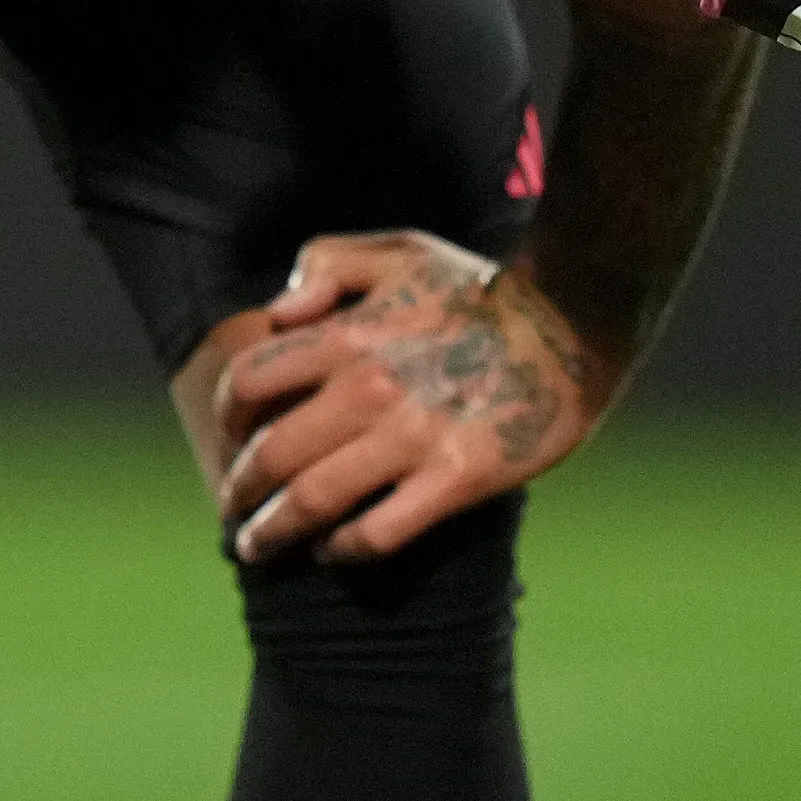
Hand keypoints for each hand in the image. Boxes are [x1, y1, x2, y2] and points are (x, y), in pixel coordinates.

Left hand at [209, 231, 599, 563]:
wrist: (572, 322)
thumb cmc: (481, 288)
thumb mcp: (398, 249)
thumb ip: (325, 263)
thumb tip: (277, 311)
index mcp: (346, 335)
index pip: (249, 382)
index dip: (228, 417)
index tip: (231, 437)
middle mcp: (368, 389)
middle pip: (271, 455)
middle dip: (240, 492)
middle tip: (235, 513)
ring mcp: (412, 438)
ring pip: (313, 501)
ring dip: (275, 532)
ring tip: (261, 548)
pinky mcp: (456, 480)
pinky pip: (379, 532)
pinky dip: (345, 549)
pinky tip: (335, 551)